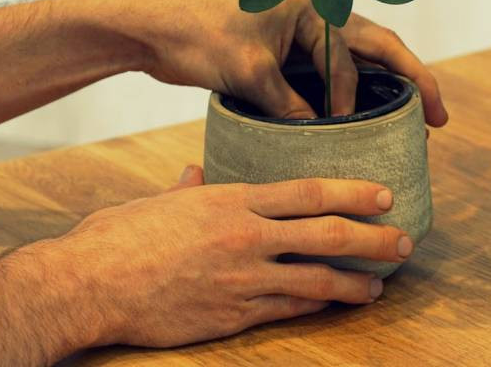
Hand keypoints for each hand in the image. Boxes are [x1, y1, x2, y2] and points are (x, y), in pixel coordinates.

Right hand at [0, 167, 414, 361]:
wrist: (87, 285)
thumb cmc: (119, 237)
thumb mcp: (160, 201)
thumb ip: (190, 188)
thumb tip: (197, 174)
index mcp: (233, 201)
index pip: (310, 192)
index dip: (354, 193)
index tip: (385, 195)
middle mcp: (246, 237)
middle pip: (326, 234)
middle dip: (372, 238)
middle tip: (403, 240)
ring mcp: (242, 279)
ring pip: (315, 280)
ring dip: (354, 283)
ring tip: (379, 285)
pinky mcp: (231, 316)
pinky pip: (286, 310)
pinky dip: (315, 306)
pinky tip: (334, 304)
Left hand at [121, 0, 447, 123]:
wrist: (150, 24)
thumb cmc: (197, 32)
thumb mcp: (247, 71)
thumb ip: (287, 103)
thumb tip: (320, 135)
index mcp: (314, 4)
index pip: (355, 55)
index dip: (364, 97)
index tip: (364, 132)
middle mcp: (316, 13)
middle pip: (378, 48)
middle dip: (412, 81)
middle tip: (441, 118)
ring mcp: (302, 31)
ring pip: (357, 61)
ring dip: (383, 89)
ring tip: (411, 123)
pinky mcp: (285, 51)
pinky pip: (329, 74)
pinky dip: (348, 95)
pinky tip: (359, 120)